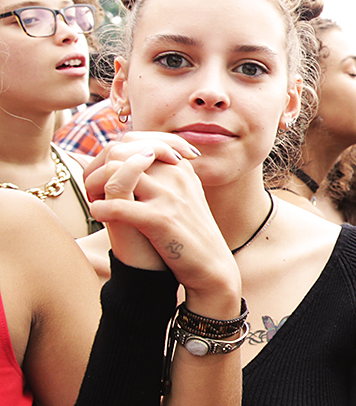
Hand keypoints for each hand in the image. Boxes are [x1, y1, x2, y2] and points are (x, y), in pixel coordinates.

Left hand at [85, 133, 239, 298]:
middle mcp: (175, 175)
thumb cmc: (190, 233)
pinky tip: (99, 216)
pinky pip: (117, 206)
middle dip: (98, 169)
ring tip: (95, 202)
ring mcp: (169, 196)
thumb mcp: (184, 196)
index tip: (104, 176)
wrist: (212, 265)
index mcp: (180, 166)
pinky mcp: (160, 219)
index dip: (110, 156)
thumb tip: (132, 162)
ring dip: (94, 187)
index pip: (134, 140)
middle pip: (120, 152)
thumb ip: (163, 176)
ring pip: (114, 172)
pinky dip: (100, 210)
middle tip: (93, 190)